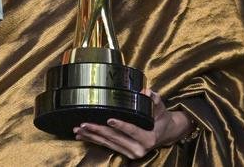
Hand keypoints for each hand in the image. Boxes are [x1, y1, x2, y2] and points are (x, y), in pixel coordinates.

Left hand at [74, 90, 191, 157]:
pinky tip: (82, 136)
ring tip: (79, 130)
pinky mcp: (124, 152)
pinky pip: (107, 146)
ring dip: (92, 136)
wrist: (165, 134)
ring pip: (108, 143)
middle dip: (98, 131)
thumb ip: (154, 100)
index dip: (121, 125)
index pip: (132, 131)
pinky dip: (94, 140)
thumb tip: (146, 91)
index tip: (109, 119)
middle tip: (84, 124)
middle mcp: (139, 148)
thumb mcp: (160, 108)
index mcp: (149, 137)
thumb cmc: (161, 119)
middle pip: (115, 138)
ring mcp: (131, 152)